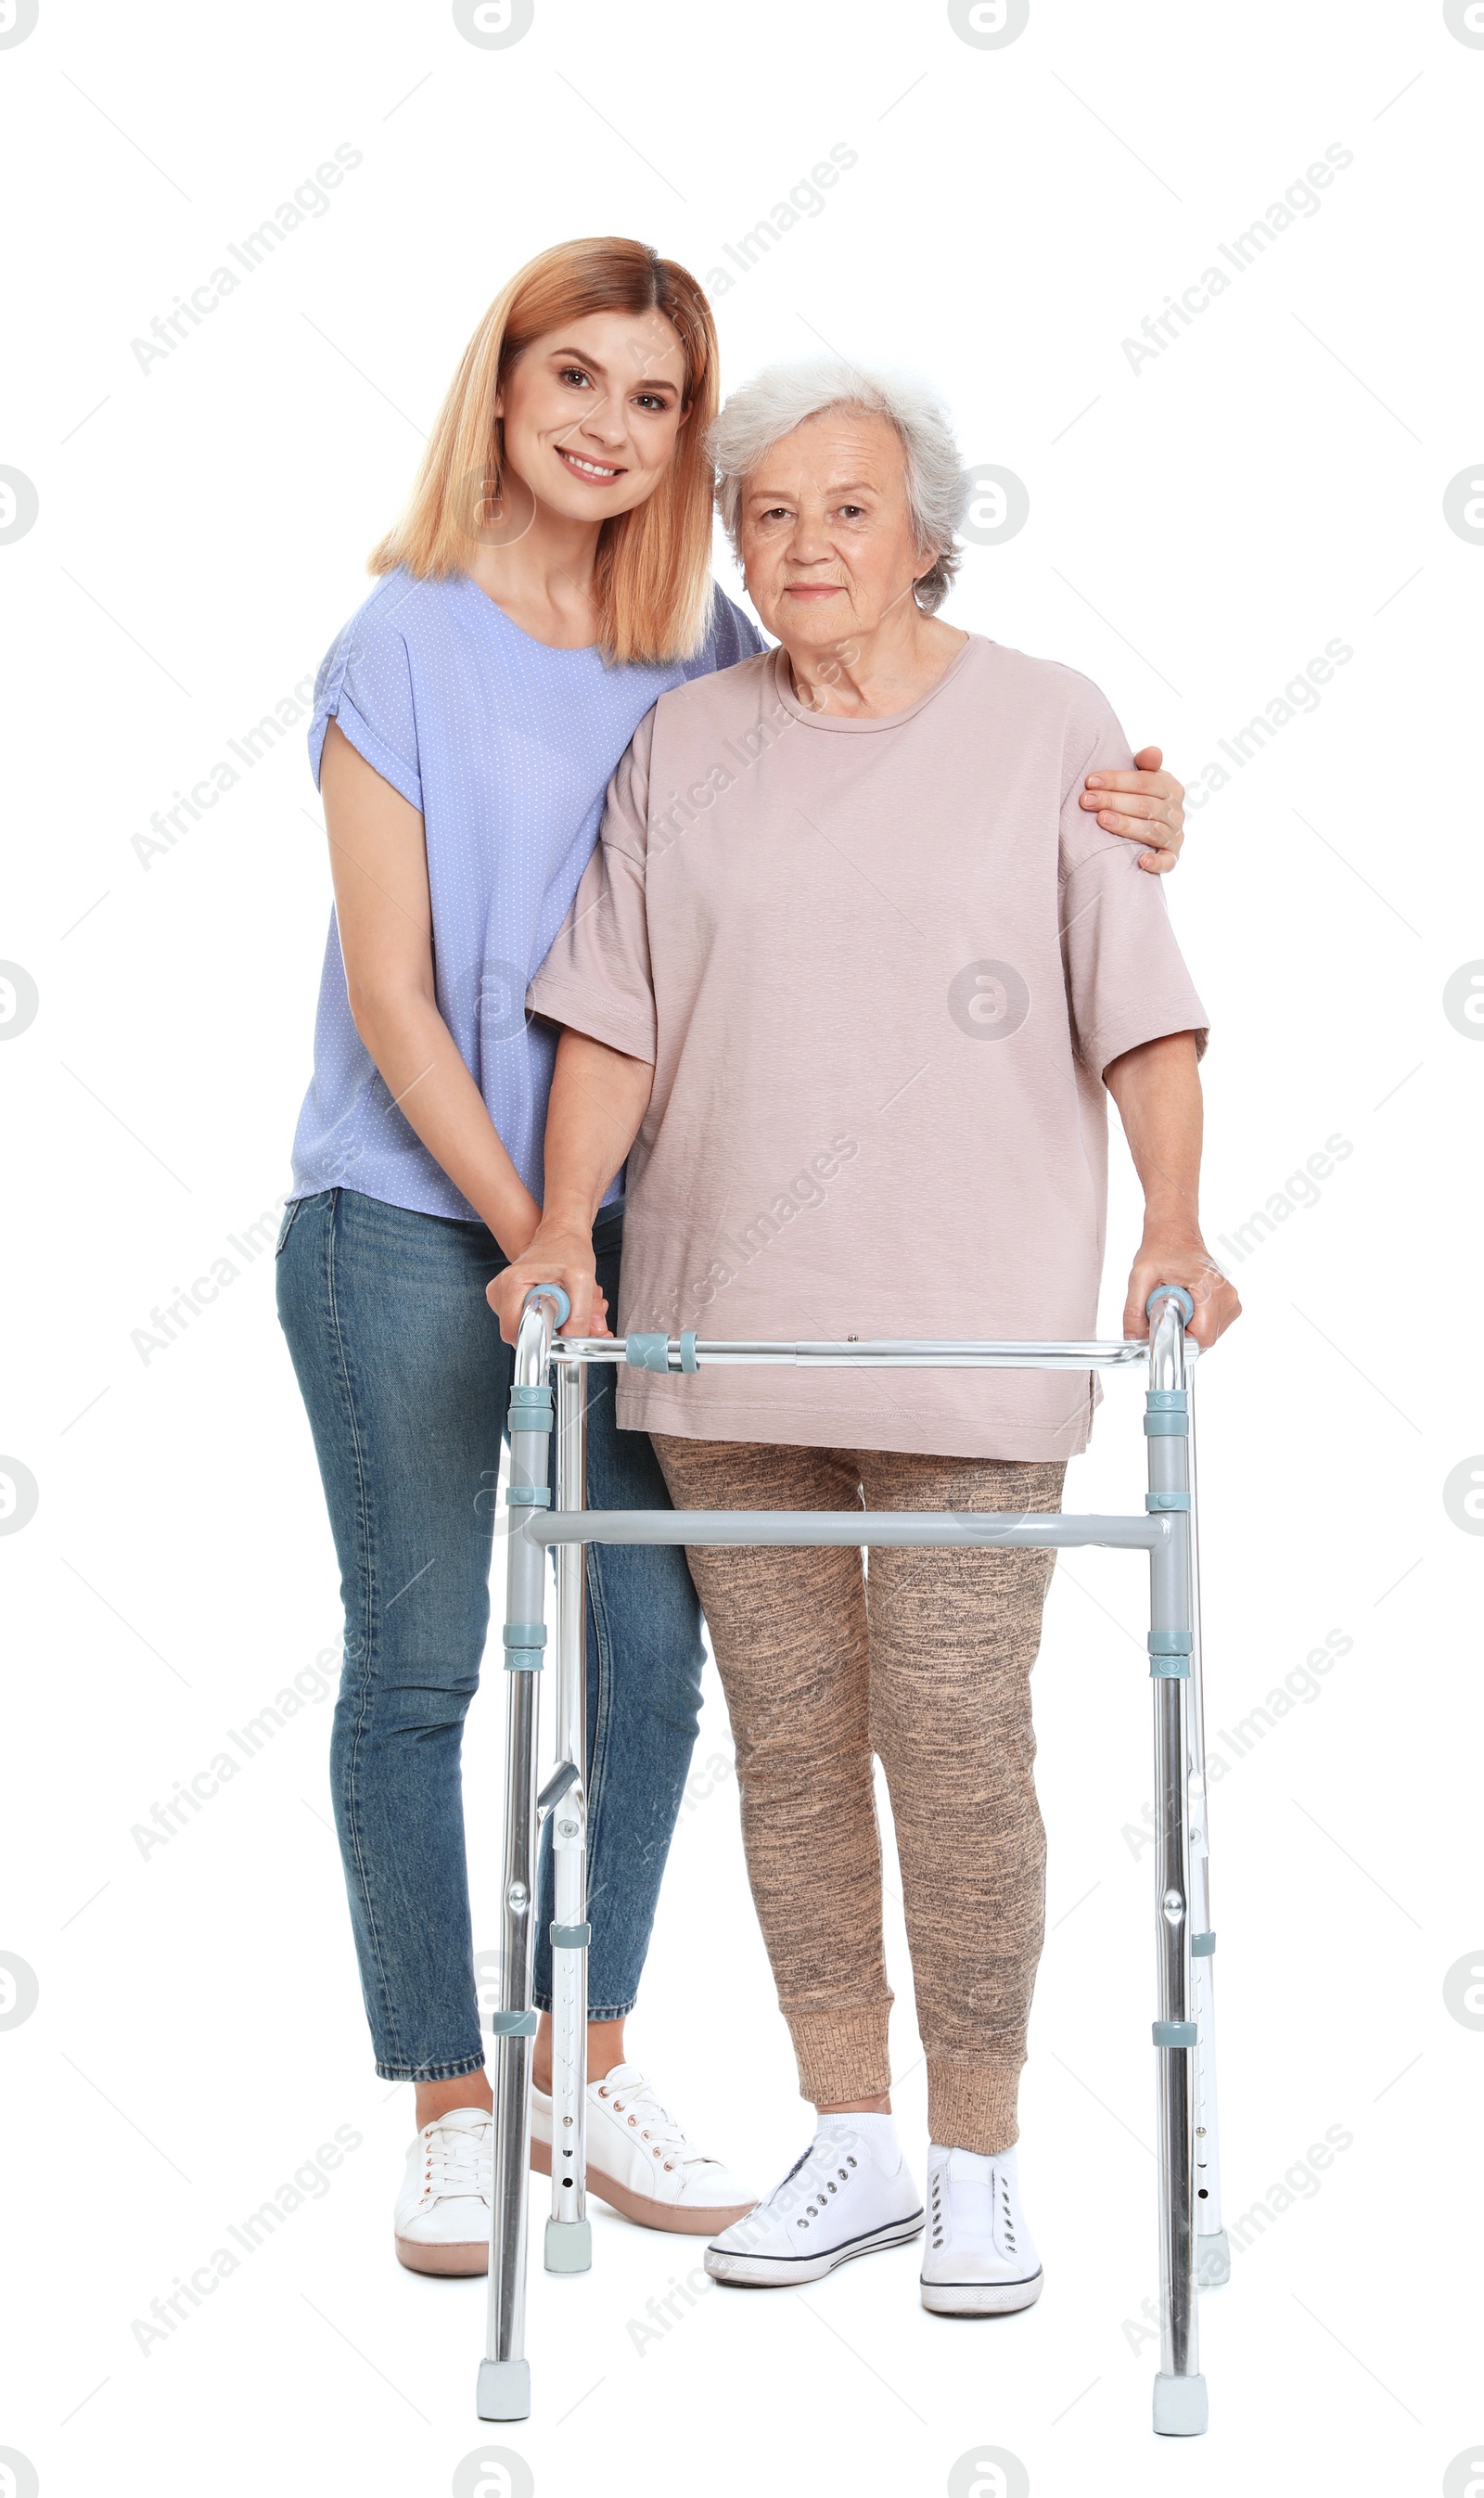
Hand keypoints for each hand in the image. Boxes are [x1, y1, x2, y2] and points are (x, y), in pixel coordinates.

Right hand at [487, 1223, 608, 1345]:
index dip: (540, 1340)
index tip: (560, 1332)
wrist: (563, 1235)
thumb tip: (569, 1347)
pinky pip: (524, 1321)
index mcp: (512, 1284)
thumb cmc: (569, 1250)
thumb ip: (578, 1317)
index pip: (515, 1332)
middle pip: (519, 1333)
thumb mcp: (582, 1282)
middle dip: (546, 1332)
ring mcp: (501, 1295)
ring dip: (546, 1325)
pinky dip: (542, 1319)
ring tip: (560, 1303)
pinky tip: (553, 1304)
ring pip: (523, 1329)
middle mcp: (500, 1290)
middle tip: (565, 1313)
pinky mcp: (508, 1299)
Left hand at [1081, 745, 1184, 872]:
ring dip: (1126, 825)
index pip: (1145, 782)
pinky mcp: (1172, 856)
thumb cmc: (1138, 796)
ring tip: (1101, 820)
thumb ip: (1145, 764)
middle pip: (1145, 805)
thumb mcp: (1142, 776)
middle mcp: (1176, 812)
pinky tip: (1141, 861)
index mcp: (1171, 788)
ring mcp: (1175, 835)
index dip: (1117, 780)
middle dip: (1113, 801)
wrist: (1148, 824)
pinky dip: (1157, 863)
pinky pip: (1168, 862)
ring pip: (1151, 831)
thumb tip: (1153, 752)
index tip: (1091, 781)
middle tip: (1087, 800)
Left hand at [1123, 1236, 1240, 1350]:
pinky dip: (1192, 1323)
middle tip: (1162, 1311)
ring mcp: (1230, 1302)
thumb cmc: (1162, 1248)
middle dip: (1178, 1333)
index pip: (1201, 1338)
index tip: (1160, 1331)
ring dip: (1184, 1328)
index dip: (1177, 1342)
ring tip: (1173, 1303)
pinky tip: (1182, 1304)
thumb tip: (1133, 1339)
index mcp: (1211, 1289)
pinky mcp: (1227, 1304)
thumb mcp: (1140, 1277)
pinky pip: (1208, 1327)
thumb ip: (1134, 1311)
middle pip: (1203, 1340)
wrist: (1175, 1232)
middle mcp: (1227, 1297)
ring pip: (1205, 1336)